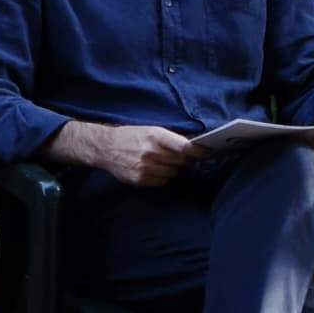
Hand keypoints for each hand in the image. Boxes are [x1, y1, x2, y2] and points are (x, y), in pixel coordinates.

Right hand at [69, 121, 195, 190]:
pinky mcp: (140, 179)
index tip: (208, 153)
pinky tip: (152, 169)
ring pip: (173, 172)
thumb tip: (193, 149)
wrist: (105, 148)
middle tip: (176, 156)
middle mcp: (151, 151)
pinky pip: (162, 181)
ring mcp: (145, 167)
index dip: (198, 151)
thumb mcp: (150, 130)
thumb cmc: (131, 137)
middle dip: (182, 159)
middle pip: (180, 161)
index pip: (183, 146)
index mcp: (155, 135)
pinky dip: (162, 177)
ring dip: (171, 168)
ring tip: (160, 162)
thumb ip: (170, 139)